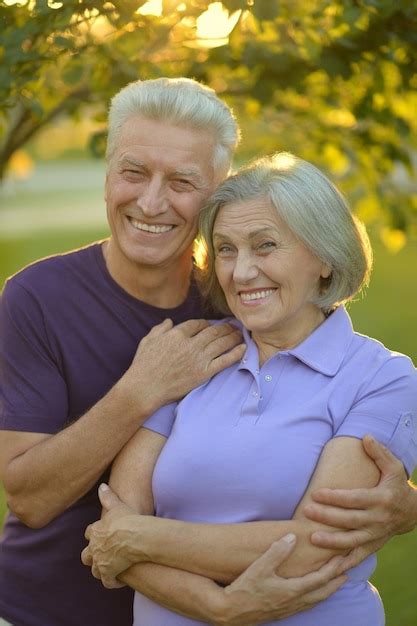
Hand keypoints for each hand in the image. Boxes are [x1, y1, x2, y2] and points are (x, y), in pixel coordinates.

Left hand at [81, 484, 145, 588]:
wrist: (135, 536)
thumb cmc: (128, 519)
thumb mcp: (117, 505)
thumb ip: (107, 496)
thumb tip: (101, 485)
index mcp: (96, 531)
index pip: (89, 533)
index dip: (94, 535)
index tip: (100, 536)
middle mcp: (94, 548)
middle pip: (86, 555)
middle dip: (92, 556)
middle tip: (102, 556)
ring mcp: (100, 562)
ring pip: (95, 570)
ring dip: (101, 570)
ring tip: (111, 569)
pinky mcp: (108, 573)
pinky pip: (108, 582)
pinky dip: (113, 582)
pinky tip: (120, 580)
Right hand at [122, 319, 244, 413]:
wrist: (145, 388)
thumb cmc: (143, 365)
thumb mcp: (148, 341)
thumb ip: (160, 329)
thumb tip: (169, 321)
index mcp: (177, 334)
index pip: (198, 324)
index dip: (207, 323)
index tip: (211, 325)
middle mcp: (191, 344)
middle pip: (214, 331)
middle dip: (225, 327)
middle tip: (233, 326)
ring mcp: (199, 359)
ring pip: (222, 343)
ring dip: (233, 337)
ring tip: (240, 333)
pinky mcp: (204, 373)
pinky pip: (225, 361)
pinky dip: (236, 353)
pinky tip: (243, 348)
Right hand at [214, 534, 346, 625]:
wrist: (230, 612)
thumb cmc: (244, 588)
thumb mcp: (259, 567)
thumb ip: (277, 551)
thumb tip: (292, 536)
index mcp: (292, 590)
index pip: (320, 579)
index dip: (333, 568)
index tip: (343, 557)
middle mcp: (294, 602)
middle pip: (322, 592)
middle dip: (336, 580)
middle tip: (348, 570)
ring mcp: (288, 609)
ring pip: (315, 600)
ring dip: (328, 590)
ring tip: (336, 581)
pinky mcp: (282, 612)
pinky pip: (306, 604)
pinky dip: (316, 596)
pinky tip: (313, 593)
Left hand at [304, 435, 416, 568]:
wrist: (412, 512)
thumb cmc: (396, 485)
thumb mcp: (394, 467)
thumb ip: (379, 453)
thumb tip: (366, 437)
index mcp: (381, 499)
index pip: (355, 499)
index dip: (335, 498)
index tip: (316, 493)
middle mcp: (378, 519)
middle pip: (350, 520)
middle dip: (327, 517)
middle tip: (307, 512)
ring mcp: (376, 535)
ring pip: (352, 542)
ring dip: (332, 542)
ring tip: (312, 539)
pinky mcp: (373, 546)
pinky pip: (358, 557)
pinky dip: (344, 563)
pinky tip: (327, 566)